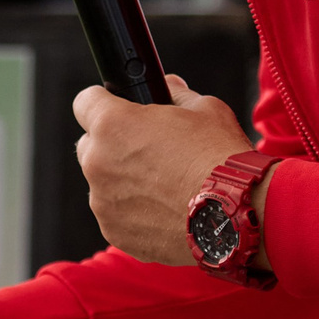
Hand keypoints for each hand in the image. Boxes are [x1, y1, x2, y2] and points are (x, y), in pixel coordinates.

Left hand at [73, 74, 254, 264]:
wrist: (234, 214)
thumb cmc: (219, 158)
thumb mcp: (204, 108)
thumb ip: (176, 94)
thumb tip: (168, 86)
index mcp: (112, 124)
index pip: (85, 102)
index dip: (103, 102)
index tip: (117, 109)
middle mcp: (98, 163)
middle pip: (89, 145)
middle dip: (111, 144)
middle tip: (147, 150)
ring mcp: (102, 201)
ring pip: (102, 183)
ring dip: (122, 180)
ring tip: (163, 185)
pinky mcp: (114, 231)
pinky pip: (115, 214)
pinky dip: (132, 211)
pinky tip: (164, 209)